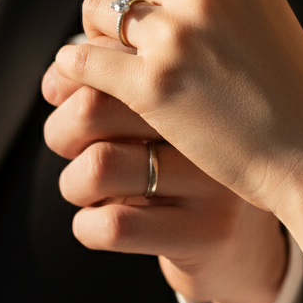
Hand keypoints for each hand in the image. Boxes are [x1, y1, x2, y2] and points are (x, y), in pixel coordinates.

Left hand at [42, 40, 286, 302]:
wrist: (247, 243)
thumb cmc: (190, 171)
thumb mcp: (161, 121)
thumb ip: (112, 88)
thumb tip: (54, 82)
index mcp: (201, 80)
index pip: (111, 60)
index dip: (71, 80)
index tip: (67, 101)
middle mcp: (214, 123)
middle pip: (95, 106)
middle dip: (61, 132)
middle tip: (69, 149)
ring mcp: (217, 181)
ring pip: (100, 166)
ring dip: (72, 184)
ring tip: (89, 191)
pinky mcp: (209, 232)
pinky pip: (115, 225)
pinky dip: (87, 227)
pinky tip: (103, 224)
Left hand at [53, 0, 302, 225]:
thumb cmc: (299, 102)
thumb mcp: (269, 23)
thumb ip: (224, 1)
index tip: (156, 10)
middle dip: (127, 10)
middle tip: (134, 48)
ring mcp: (177, 36)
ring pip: (100, 12)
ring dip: (101, 37)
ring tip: (114, 67)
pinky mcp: (152, 84)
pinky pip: (84, 60)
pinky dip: (77, 71)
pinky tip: (83, 85)